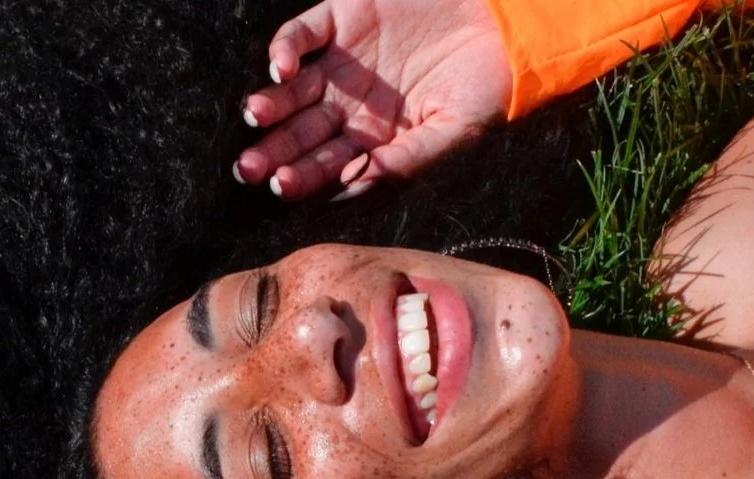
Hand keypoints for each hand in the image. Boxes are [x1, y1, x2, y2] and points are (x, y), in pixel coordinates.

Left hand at [233, 0, 511, 199]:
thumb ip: (409, 158)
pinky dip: (285, 49)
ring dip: (270, 104)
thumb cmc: (486, 86)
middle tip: (249, 168)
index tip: (282, 187)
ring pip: (292, 90)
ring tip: (257, 116)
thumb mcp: (456, 130)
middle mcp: (349, 104)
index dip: (302, 177)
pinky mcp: (341, 17)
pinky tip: (280, 68)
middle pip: (300, 133)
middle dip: (273, 151)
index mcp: (372, 138)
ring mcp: (341, 62)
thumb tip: (357, 182)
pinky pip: (302, 35)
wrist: (505, 21)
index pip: (325, 165)